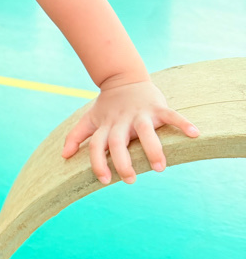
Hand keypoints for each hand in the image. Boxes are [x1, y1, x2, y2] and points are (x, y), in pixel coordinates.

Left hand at [62, 79, 198, 184]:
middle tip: (130, 179)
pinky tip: (194, 134)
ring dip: (152, 149)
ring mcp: (139, 114)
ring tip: (160, 167)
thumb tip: (63, 155)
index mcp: (106, 126)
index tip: (105, 180)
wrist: (123, 78)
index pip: (97, 146)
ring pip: (145, 131)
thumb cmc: (107, 105)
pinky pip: (171, 115)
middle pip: (118, 142)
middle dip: (123, 161)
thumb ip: (77, 136)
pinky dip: (182, 123)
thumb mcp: (90, 119)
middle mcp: (121, 121)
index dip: (98, 163)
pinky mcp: (157, 107)